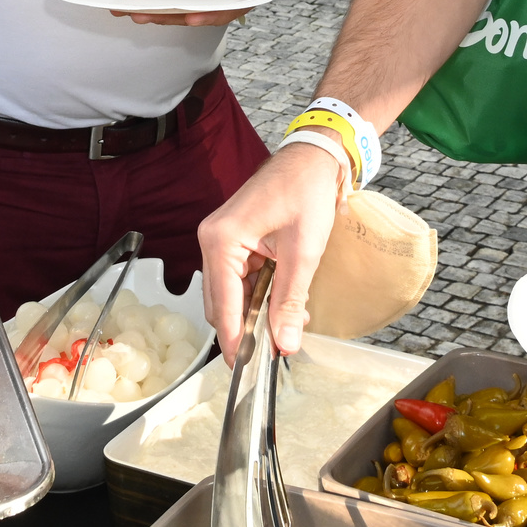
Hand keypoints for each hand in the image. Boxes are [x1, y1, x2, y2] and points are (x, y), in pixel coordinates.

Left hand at [119, 0, 317, 26]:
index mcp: (241, 0)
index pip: (224, 10)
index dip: (207, 14)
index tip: (190, 16)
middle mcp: (218, 4)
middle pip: (189, 13)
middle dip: (165, 15)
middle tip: (141, 13)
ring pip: (172, 7)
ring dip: (148, 8)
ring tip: (123, 6)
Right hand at [196, 138, 346, 357]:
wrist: (314, 158)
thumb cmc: (306, 193)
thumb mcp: (303, 252)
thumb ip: (291, 300)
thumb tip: (286, 342)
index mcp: (221, 240)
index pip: (223, 304)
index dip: (236, 339)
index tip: (247, 369)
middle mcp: (212, 241)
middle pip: (221, 303)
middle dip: (245, 330)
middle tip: (272, 354)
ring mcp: (221, 241)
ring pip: (230, 295)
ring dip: (254, 315)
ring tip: (284, 332)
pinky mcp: (234, 241)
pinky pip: (240, 280)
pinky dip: (258, 297)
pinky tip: (282, 307)